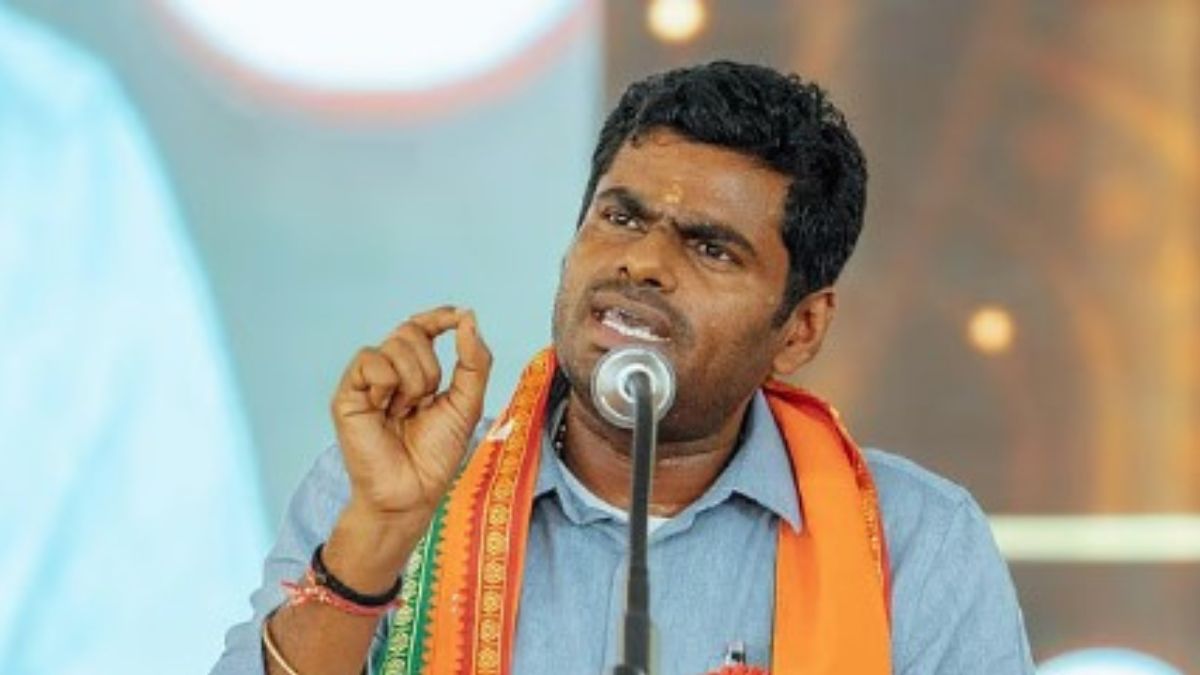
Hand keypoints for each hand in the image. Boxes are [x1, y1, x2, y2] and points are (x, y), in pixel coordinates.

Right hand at [331, 306, 491, 519]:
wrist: (412, 490)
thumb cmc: (436, 454)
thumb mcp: (466, 403)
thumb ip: (473, 362)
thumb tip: (469, 318)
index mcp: (415, 371)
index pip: (423, 328)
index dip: (438, 316)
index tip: (458, 316)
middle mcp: (389, 371)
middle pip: (411, 332)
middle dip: (429, 368)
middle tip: (422, 404)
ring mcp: (367, 381)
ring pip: (396, 345)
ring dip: (413, 382)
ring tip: (404, 413)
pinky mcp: (347, 393)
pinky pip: (371, 360)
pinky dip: (387, 384)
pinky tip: (383, 410)